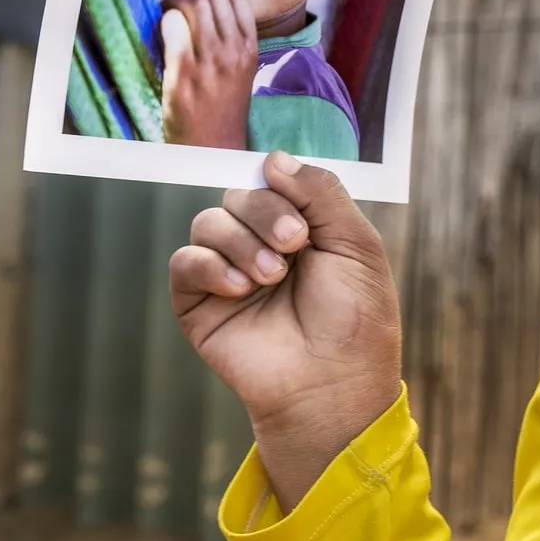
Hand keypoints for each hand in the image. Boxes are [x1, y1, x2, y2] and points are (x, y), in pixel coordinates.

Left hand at [161, 0, 258, 148]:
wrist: (213, 146)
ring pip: (194, 3)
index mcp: (250, 48)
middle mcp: (233, 50)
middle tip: (177, 4)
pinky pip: (172, 24)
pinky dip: (164, 21)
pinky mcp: (184, 70)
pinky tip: (163, 33)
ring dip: (175, 1)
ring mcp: (210, 60)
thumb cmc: (224, 109)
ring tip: (168, 13)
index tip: (200, 0)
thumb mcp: (242, 71)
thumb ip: (234, 41)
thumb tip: (211, 10)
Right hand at [170, 152, 403, 506]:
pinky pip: (184, 261)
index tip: (306, 219)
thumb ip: (321, 193)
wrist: (333, 383)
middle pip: (239, 194)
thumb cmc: (355, 319)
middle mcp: (262, 245)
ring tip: (271, 276)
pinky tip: (240, 287)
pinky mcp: (199, 305)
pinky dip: (208, 264)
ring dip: (241, 240)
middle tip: (294, 246)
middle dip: (266, 213)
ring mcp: (228, 274)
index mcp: (301, 227)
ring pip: (209, 221)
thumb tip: (273, 158)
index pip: (274, 180)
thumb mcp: (356, 244)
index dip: (284, 187)